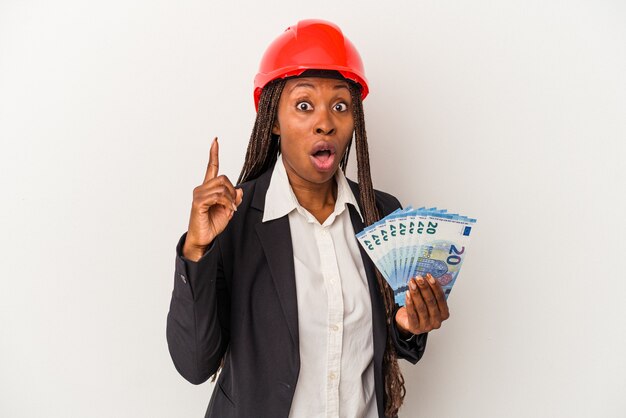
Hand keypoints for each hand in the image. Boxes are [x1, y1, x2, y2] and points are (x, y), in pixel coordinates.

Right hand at [183, 137, 242, 260]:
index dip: (213, 154)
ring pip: (222, 187)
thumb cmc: (212, 224)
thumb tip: (240, 190)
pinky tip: (228, 210)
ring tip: (229, 209)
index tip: (215, 141)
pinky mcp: (198, 202)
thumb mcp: (228, 210)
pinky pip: (217, 196)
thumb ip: (234, 199)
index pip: (211, 167)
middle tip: (233, 204)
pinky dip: (226, 202)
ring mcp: (198, 194)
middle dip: (232, 191)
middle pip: (223, 178)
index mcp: (208, 188)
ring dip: (230, 199)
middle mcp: (201, 188)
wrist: (203, 238)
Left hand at [395, 273, 449, 336]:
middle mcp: (437, 322)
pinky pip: (412, 314)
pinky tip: (407, 294)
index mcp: (444, 314)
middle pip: (431, 302)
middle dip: (424, 288)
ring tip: (411, 283)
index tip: (429, 276)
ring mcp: (426, 326)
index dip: (435, 286)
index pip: (441, 298)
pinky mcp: (415, 328)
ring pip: (421, 307)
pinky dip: (409, 303)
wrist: (408, 322)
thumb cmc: (420, 309)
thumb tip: (427, 277)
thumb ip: (431, 292)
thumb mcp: (428, 301)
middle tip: (418, 278)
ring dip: (416, 293)